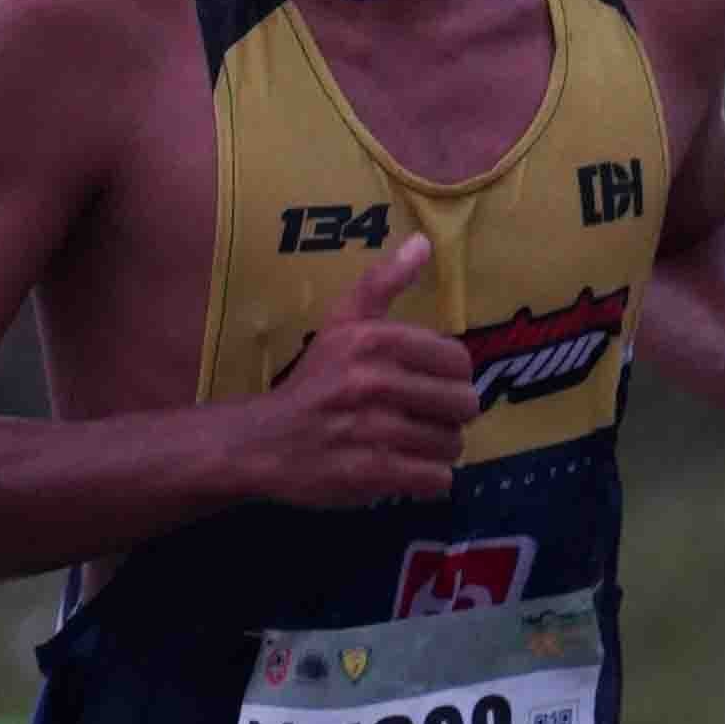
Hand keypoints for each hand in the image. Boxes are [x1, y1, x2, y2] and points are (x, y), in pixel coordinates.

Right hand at [254, 232, 473, 505]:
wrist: (261, 442)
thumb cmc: (314, 381)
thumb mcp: (342, 324)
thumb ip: (383, 282)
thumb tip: (424, 242)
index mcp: (374, 340)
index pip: (458, 360)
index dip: (452, 377)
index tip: (430, 385)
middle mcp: (374, 381)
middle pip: (463, 404)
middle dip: (449, 416)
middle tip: (424, 419)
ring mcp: (372, 430)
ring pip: (451, 444)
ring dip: (438, 450)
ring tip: (412, 445)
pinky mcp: (371, 474)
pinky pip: (435, 480)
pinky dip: (427, 481)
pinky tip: (407, 471)